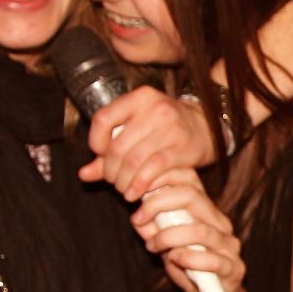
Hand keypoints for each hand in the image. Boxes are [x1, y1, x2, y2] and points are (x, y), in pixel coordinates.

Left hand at [78, 87, 217, 197]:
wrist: (209, 126)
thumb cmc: (166, 128)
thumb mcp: (139, 128)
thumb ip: (110, 149)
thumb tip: (83, 174)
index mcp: (139, 98)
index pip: (103, 119)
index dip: (95, 143)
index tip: (101, 155)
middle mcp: (154, 109)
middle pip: (117, 147)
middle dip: (110, 171)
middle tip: (113, 181)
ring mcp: (170, 128)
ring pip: (132, 161)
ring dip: (123, 181)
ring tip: (123, 189)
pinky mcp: (181, 148)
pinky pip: (152, 169)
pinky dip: (139, 185)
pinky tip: (136, 193)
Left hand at [130, 175, 246, 291]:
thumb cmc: (190, 269)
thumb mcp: (166, 245)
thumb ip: (153, 228)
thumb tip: (137, 216)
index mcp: (206, 211)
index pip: (189, 177)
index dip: (161, 177)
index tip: (136, 194)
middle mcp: (221, 222)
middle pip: (192, 196)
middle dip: (157, 204)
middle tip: (138, 218)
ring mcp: (229, 245)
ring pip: (198, 230)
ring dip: (167, 236)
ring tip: (152, 245)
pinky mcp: (233, 269)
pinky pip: (210, 260)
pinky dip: (186, 259)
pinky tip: (174, 261)